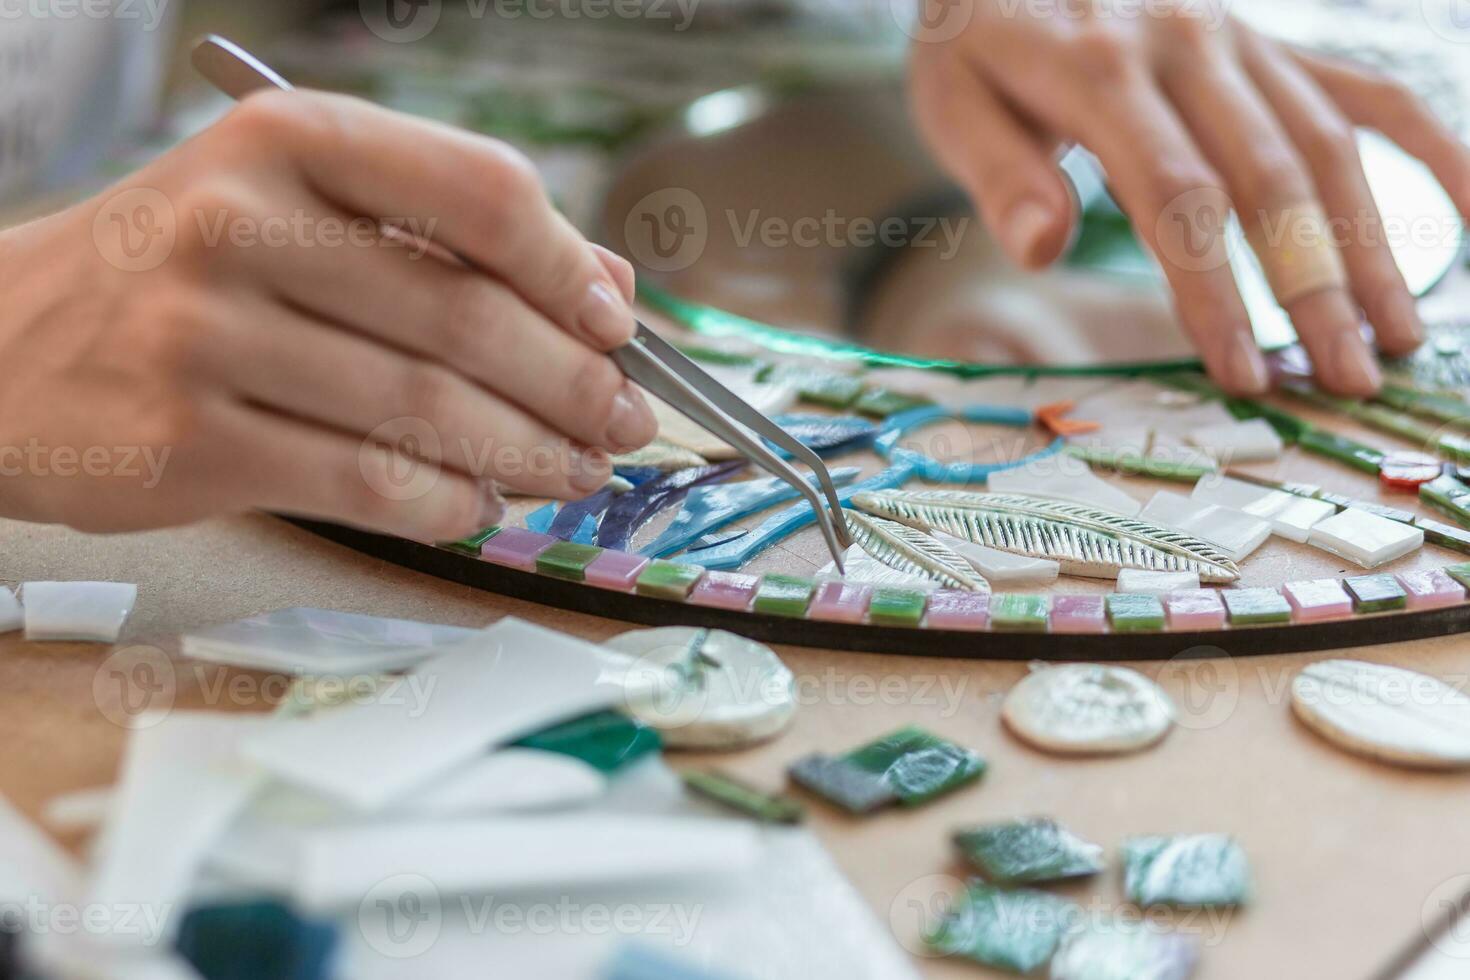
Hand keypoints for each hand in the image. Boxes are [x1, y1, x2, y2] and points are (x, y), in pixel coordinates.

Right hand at [0, 90, 657, 540]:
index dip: (570, 268)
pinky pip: (369, 480)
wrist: (3, 345)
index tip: (616, 325)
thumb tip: (606, 288)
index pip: (480, 191)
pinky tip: (480, 504)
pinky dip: (448, 501)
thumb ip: (449, 236)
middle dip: (572, 385)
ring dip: (528, 454)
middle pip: (467, 314)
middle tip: (624, 424)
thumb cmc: (183, 272)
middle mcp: (242, 223)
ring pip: (427, 408)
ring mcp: (208, 334)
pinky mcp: (191, 440)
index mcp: (290, 141)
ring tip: (575, 473)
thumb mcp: (300, 211)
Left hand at [908, 0, 1469, 394]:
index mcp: (1100, 70)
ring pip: (1329, 144)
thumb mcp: (953, 104)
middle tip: (1345, 379)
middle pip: (1270, 178)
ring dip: (1372, 243)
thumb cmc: (977, 49)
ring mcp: (1242, 40)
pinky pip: (1364, 89)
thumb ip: (999, 173)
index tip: (1242, 372)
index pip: (1175, 194)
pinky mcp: (1271, 43)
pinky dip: (1430, 143)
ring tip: (1397, 335)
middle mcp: (1188, 47)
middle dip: (1313, 288)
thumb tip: (1043, 245)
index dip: (1214, 290)